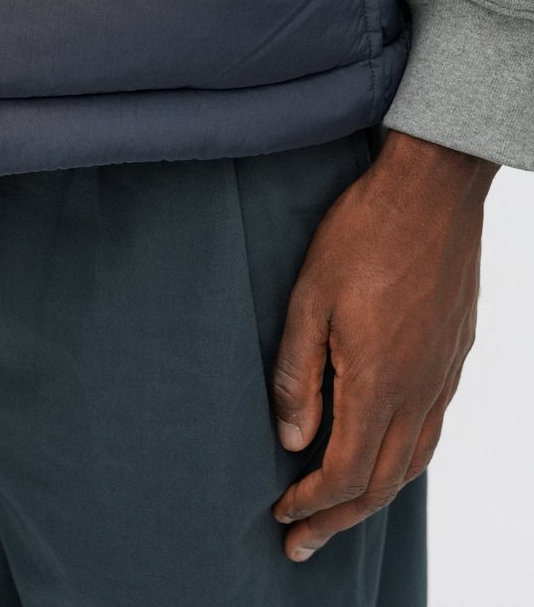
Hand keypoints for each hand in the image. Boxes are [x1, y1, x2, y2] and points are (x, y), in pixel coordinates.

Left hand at [269, 128, 498, 561]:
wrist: (432, 188)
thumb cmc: (364, 233)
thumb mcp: (309, 297)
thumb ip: (297, 374)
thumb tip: (289, 439)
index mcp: (378, 381)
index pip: (345, 472)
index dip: (310, 503)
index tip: (279, 514)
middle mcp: (419, 390)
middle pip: (381, 483)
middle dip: (337, 520)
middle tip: (300, 545)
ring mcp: (443, 374)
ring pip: (412, 462)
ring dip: (372, 498)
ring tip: (339, 514)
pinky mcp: (453, 354)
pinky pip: (432, 430)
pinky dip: (403, 461)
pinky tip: (385, 454)